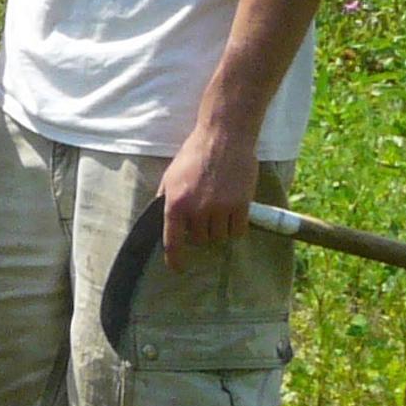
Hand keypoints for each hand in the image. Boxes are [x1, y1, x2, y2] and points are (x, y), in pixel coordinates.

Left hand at [159, 124, 258, 258]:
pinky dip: (236, 227)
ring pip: (220, 237)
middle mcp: (197, 210)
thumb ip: (166, 200)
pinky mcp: (241, 206)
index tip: (178, 268)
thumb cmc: (194, 154)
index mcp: (175, 203)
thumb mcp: (170, 176)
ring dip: (219, 230)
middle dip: (200, 232)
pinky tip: (234, 214)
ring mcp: (220, 209)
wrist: (224, 138)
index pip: (172, 240)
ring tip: (219, 210)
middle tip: (204, 215)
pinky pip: (238, 231)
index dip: (175, 258)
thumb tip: (163, 222)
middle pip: (200, 240)